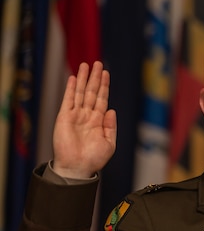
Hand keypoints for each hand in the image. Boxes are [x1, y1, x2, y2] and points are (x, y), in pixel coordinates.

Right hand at [52, 61, 116, 178]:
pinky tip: (74, 78)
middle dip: (95, 78)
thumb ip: (111, 126)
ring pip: (81, 93)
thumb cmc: (94, 159)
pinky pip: (69, 100)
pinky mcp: (64, 117)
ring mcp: (75, 115)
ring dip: (83, 79)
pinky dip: (72, 89)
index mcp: (98, 121)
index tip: (106, 73)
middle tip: (98, 63)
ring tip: (87, 65)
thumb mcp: (109, 143)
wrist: (78, 167)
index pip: (102, 99)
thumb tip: (112, 110)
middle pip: (92, 92)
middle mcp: (87, 116)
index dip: (104, 86)